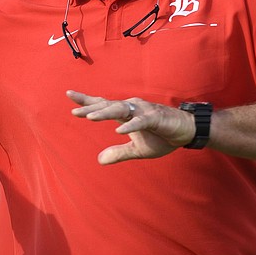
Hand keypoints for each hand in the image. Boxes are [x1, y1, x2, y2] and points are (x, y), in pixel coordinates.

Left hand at [66, 90, 194, 164]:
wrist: (186, 132)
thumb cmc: (162, 136)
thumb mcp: (137, 149)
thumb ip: (118, 153)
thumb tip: (99, 160)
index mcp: (126, 113)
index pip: (102, 104)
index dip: (86, 100)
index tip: (69, 94)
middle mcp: (132, 108)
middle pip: (107, 105)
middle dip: (90, 107)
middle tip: (74, 111)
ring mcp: (143, 111)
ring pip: (121, 109)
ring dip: (105, 112)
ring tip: (89, 117)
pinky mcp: (156, 118)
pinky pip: (140, 121)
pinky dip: (130, 125)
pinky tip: (118, 131)